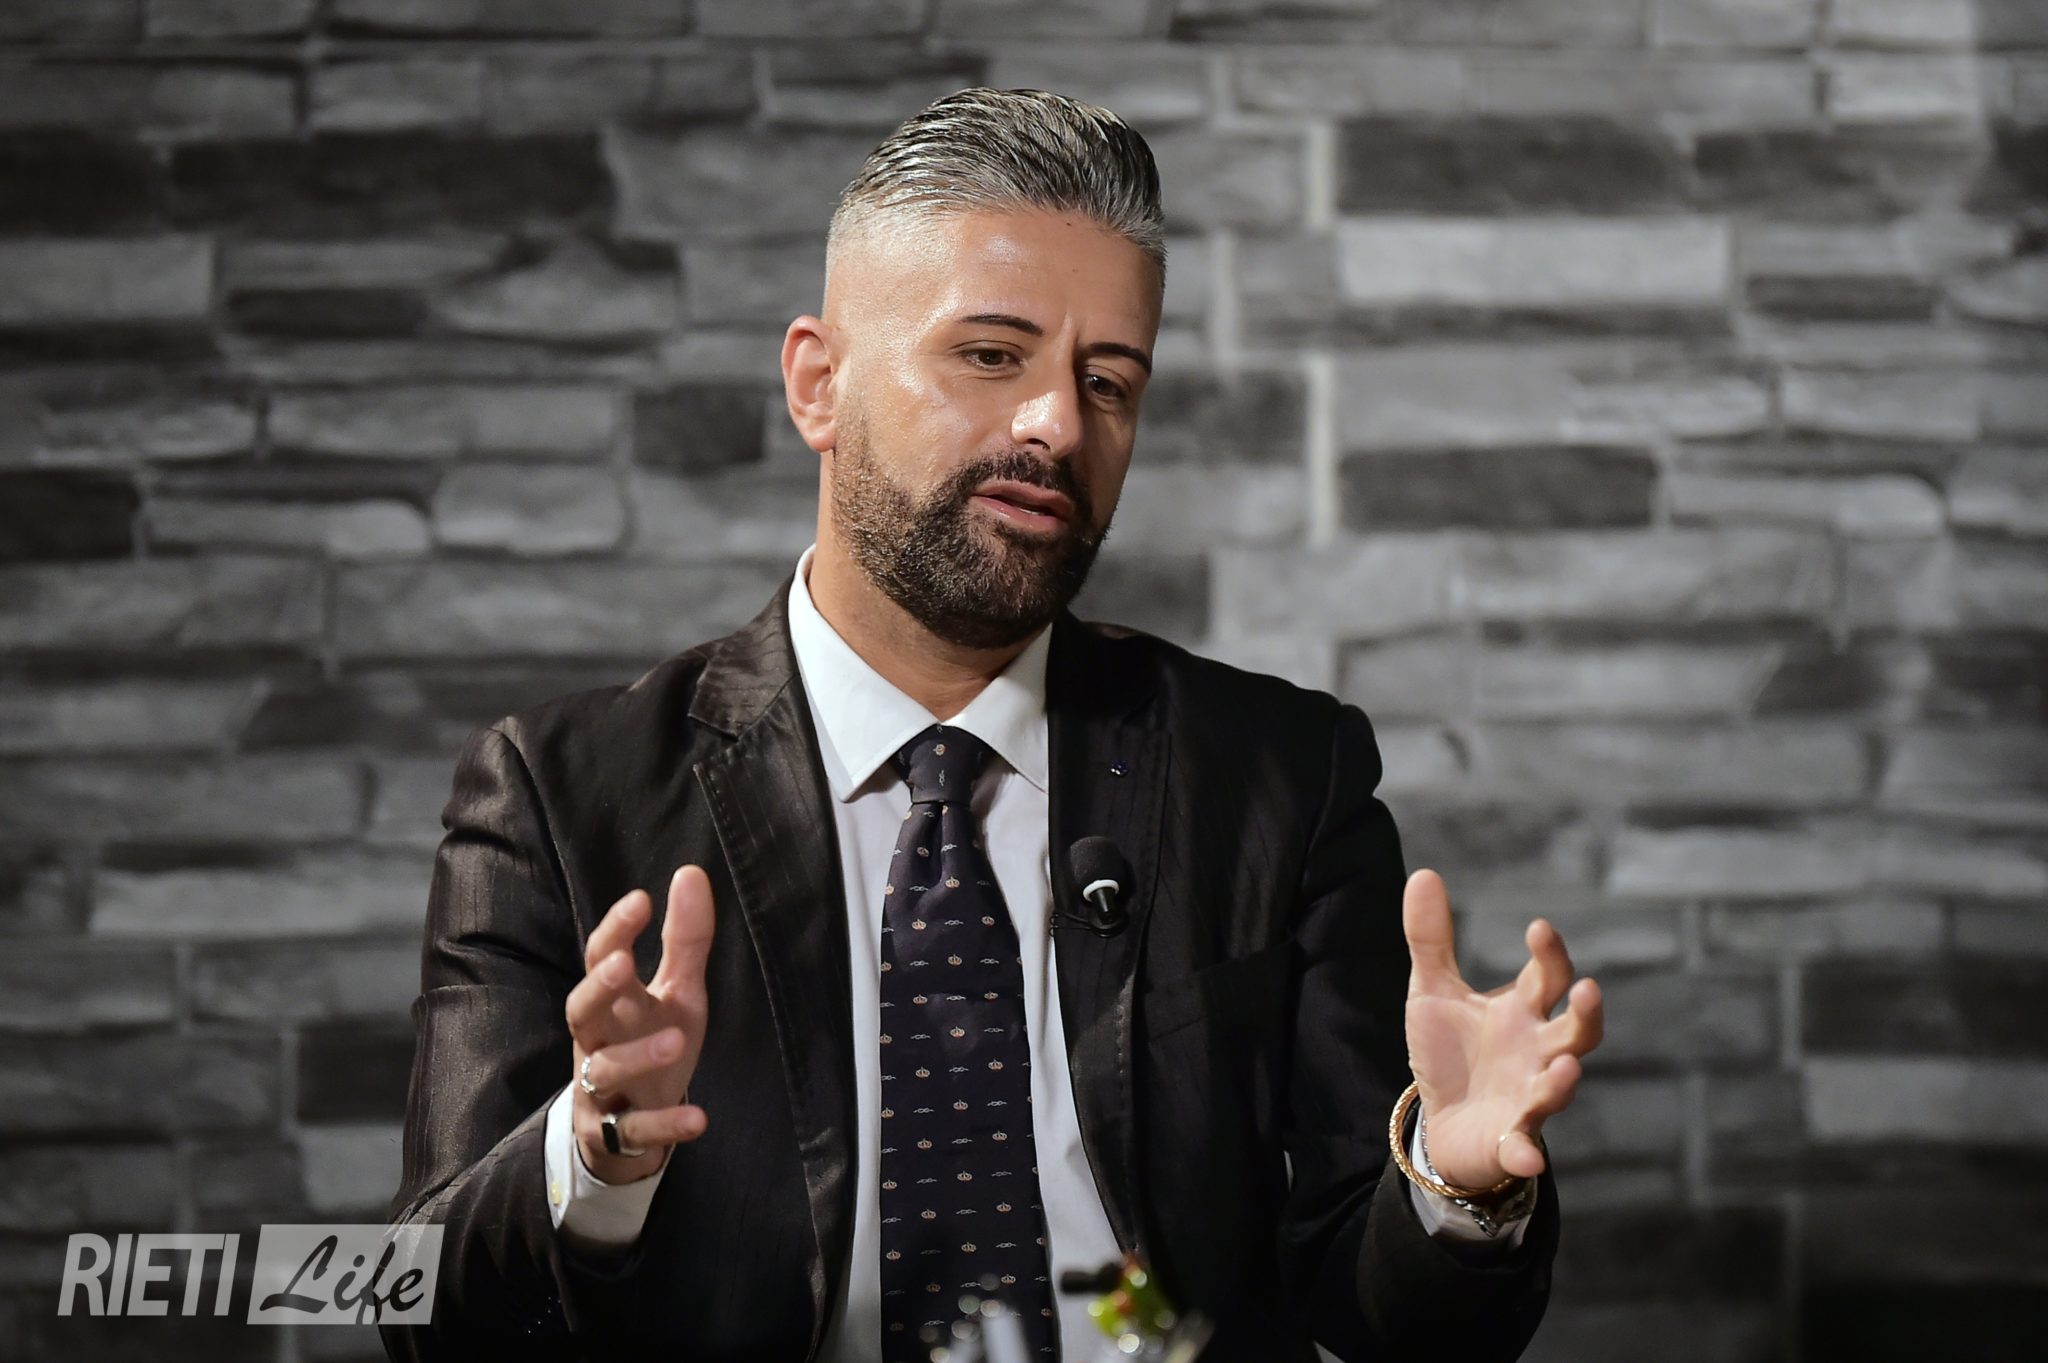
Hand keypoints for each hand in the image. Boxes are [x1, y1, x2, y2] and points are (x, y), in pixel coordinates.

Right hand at [566, 866, 715, 1183]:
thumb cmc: (650, 1043)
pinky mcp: (616, 1134)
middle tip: (624, 964)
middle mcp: (597, 1041)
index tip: (640, 900)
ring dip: (637, 1056)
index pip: (601, 959)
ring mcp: (602, 1089)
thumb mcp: (677, 992)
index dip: (615, 931)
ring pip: (604, 1071)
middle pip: (581, 1010)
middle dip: (599, 988)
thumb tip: (691, 872)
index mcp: (612, 1002)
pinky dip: (666, 1125)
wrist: (627, 1130)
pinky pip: (636, 1130)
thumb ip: (685, 939)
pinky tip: (699, 1118)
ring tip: (676, 1038)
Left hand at [1400, 868, 1603, 1193]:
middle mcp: (1538, 1052)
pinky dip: (1525, 1151)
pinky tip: (1527, 1155)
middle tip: (1589, 990)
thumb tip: (1424, 874)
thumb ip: (1431, 938)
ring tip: (1564, 1065)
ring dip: (1563, 1080)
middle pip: (1577, 1031)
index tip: (1538, 927)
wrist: (1442, 1121)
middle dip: (1587, 1013)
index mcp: (1522, 1012)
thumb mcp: (1434, 991)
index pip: (1548, 976)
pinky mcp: (1512, 1140)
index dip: (1549, 953)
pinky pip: (1524, 1148)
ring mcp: (1530, 1097)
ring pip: (1558, 1088)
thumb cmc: (1451, 1051)